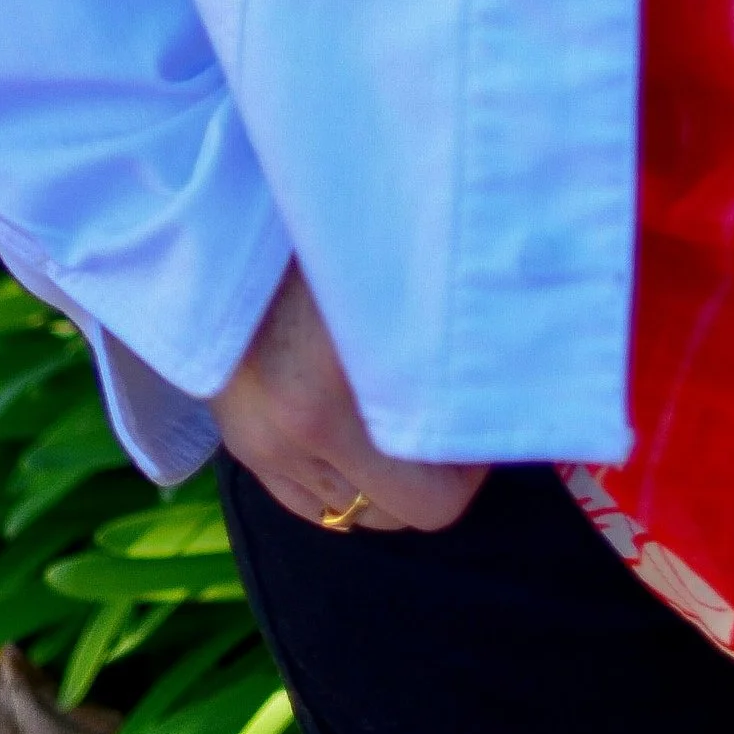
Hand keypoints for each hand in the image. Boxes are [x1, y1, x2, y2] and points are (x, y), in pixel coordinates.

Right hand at [214, 259, 488, 533]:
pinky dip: (339, 479)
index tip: (477, 419)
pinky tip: (356, 426)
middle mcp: (291, 441)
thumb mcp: (391, 276)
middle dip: (428, 476)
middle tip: (444, 415)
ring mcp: (261, 448)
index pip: (429, 504)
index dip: (468, 471)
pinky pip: (305, 500)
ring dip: (381, 478)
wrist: (224, 219)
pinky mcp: (239, 443)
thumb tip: (509, 371)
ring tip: (398, 412)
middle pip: (391, 514)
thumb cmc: (321, 234)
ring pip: (347, 511)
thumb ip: (437, 338)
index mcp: (329, 407)